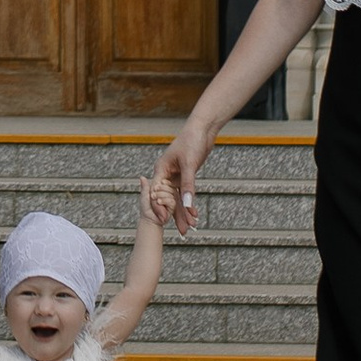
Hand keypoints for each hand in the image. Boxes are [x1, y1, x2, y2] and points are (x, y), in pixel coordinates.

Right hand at [150, 116, 213, 232]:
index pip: (157, 193)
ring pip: (178, 199)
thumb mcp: (190, 164)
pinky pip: (186, 194)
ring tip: (189, 228)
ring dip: (183, 213)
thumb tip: (187, 203)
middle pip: (168, 199)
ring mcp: (176, 176)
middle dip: (175, 215)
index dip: (160, 208)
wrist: (203, 129)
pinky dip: (189, 204)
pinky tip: (194, 215)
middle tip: (182, 231)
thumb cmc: (192, 141)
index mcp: (161, 169)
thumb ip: (188, 185)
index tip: (165, 221)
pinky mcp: (185, 176)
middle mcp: (166, 174)